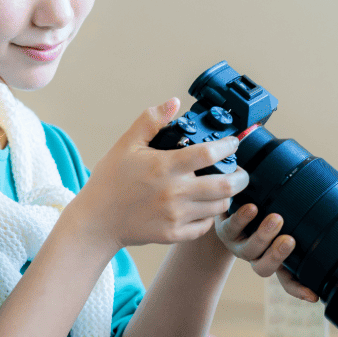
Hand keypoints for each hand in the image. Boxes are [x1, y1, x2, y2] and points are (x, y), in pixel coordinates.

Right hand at [74, 98, 248, 249]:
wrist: (96, 221)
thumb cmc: (110, 181)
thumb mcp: (126, 144)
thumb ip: (151, 121)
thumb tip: (174, 102)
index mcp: (164, 166)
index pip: (209, 154)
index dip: (228, 146)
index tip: (233, 143)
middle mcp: (174, 192)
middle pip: (225, 186)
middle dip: (241, 177)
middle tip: (240, 172)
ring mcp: (175, 216)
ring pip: (218, 207)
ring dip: (227, 197)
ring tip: (224, 189)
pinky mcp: (173, 234)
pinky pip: (204, 227)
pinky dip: (210, 217)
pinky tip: (205, 208)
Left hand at [216, 203, 318, 301]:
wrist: (230, 198)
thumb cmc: (267, 202)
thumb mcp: (291, 209)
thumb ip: (318, 207)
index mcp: (275, 257)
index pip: (289, 279)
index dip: (300, 290)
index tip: (314, 295)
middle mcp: (257, 255)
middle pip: (265, 268)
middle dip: (278, 256)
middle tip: (290, 241)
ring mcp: (240, 244)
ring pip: (250, 250)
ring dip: (263, 236)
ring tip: (275, 219)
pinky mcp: (224, 229)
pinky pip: (232, 227)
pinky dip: (242, 218)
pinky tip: (251, 208)